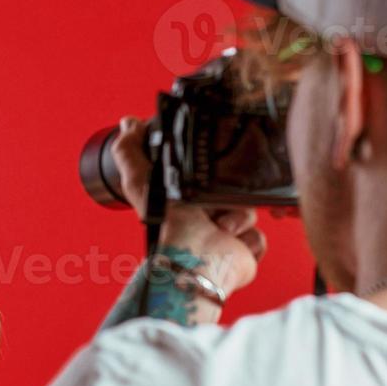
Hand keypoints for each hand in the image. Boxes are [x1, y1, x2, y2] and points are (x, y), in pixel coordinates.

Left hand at [110, 116, 267, 294]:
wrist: (197, 262)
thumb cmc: (169, 227)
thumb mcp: (141, 181)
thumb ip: (130, 151)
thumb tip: (128, 123)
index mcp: (182, 202)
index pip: (203, 177)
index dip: (207, 173)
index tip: (207, 173)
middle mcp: (203, 219)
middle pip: (231, 190)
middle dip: (225, 196)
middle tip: (210, 204)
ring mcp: (225, 237)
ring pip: (248, 211)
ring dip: (237, 218)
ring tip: (219, 227)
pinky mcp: (243, 252)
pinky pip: (258, 236)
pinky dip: (247, 241)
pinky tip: (231, 245)